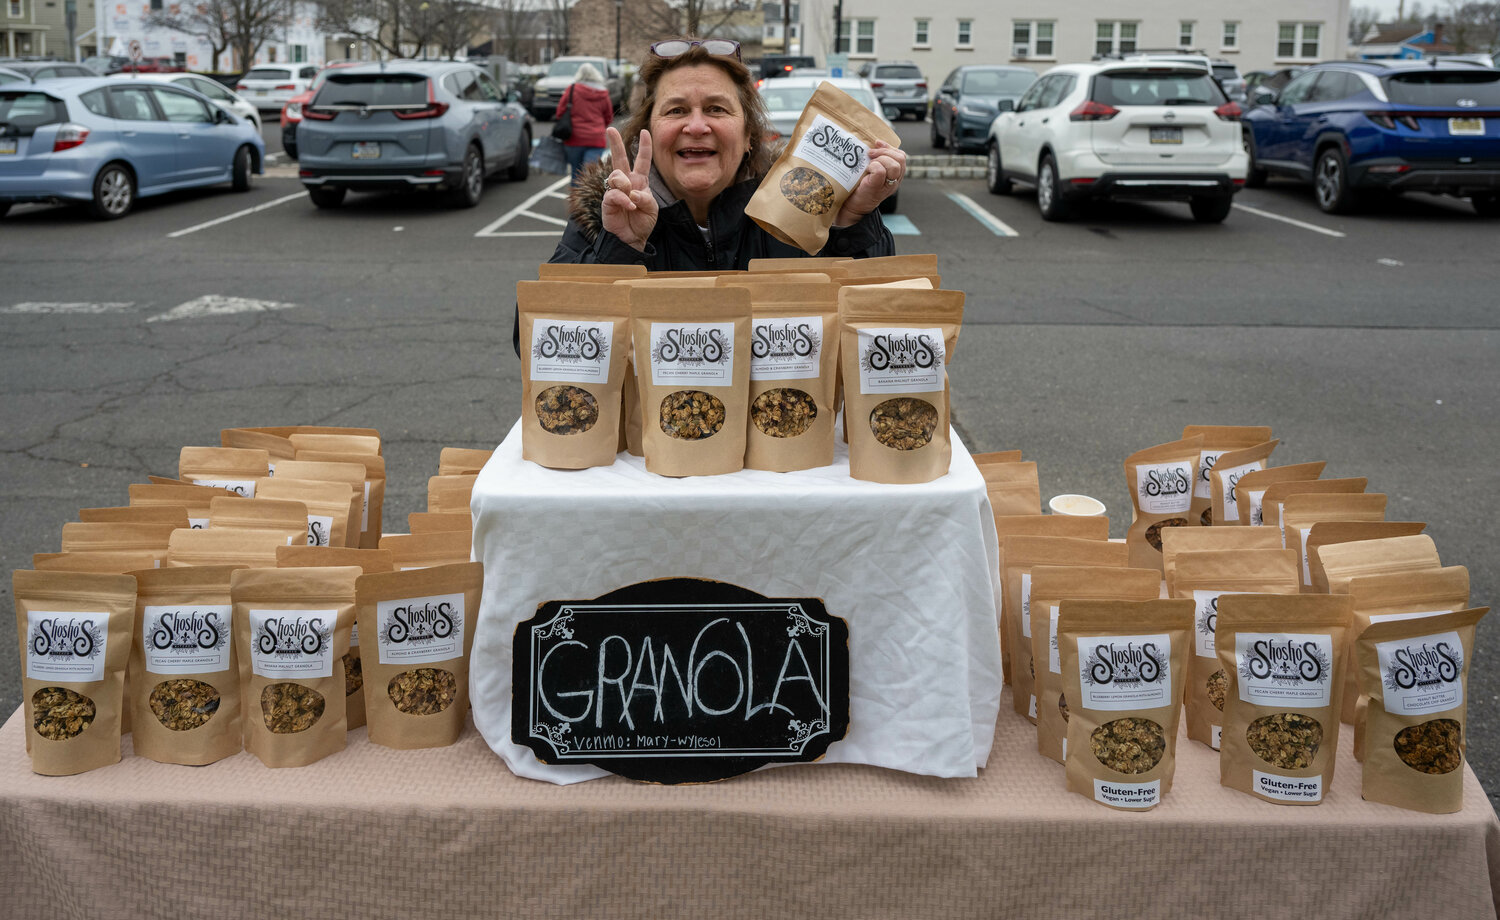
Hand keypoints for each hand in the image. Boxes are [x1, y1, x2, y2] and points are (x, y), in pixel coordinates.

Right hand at [601, 126, 657, 251]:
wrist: (632, 238)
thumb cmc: (642, 222)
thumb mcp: (652, 209)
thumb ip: (646, 198)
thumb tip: (632, 192)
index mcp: (639, 181)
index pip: (642, 160)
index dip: (644, 146)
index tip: (644, 132)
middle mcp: (626, 182)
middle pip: (620, 159)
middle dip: (615, 143)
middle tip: (610, 129)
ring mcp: (615, 191)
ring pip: (616, 175)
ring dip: (625, 185)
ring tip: (631, 199)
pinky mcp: (608, 201)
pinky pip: (614, 194)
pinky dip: (624, 200)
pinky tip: (630, 207)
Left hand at [834, 141, 905, 226]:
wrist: (850, 207)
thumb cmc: (858, 188)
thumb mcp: (870, 171)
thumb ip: (876, 160)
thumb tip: (873, 143)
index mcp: (895, 176)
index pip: (901, 156)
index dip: (890, 147)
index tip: (876, 144)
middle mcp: (894, 181)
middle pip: (901, 159)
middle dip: (885, 151)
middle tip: (870, 153)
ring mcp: (887, 186)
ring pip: (894, 165)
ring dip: (880, 159)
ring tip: (868, 162)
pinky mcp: (876, 188)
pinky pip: (881, 171)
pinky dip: (873, 166)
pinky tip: (866, 170)